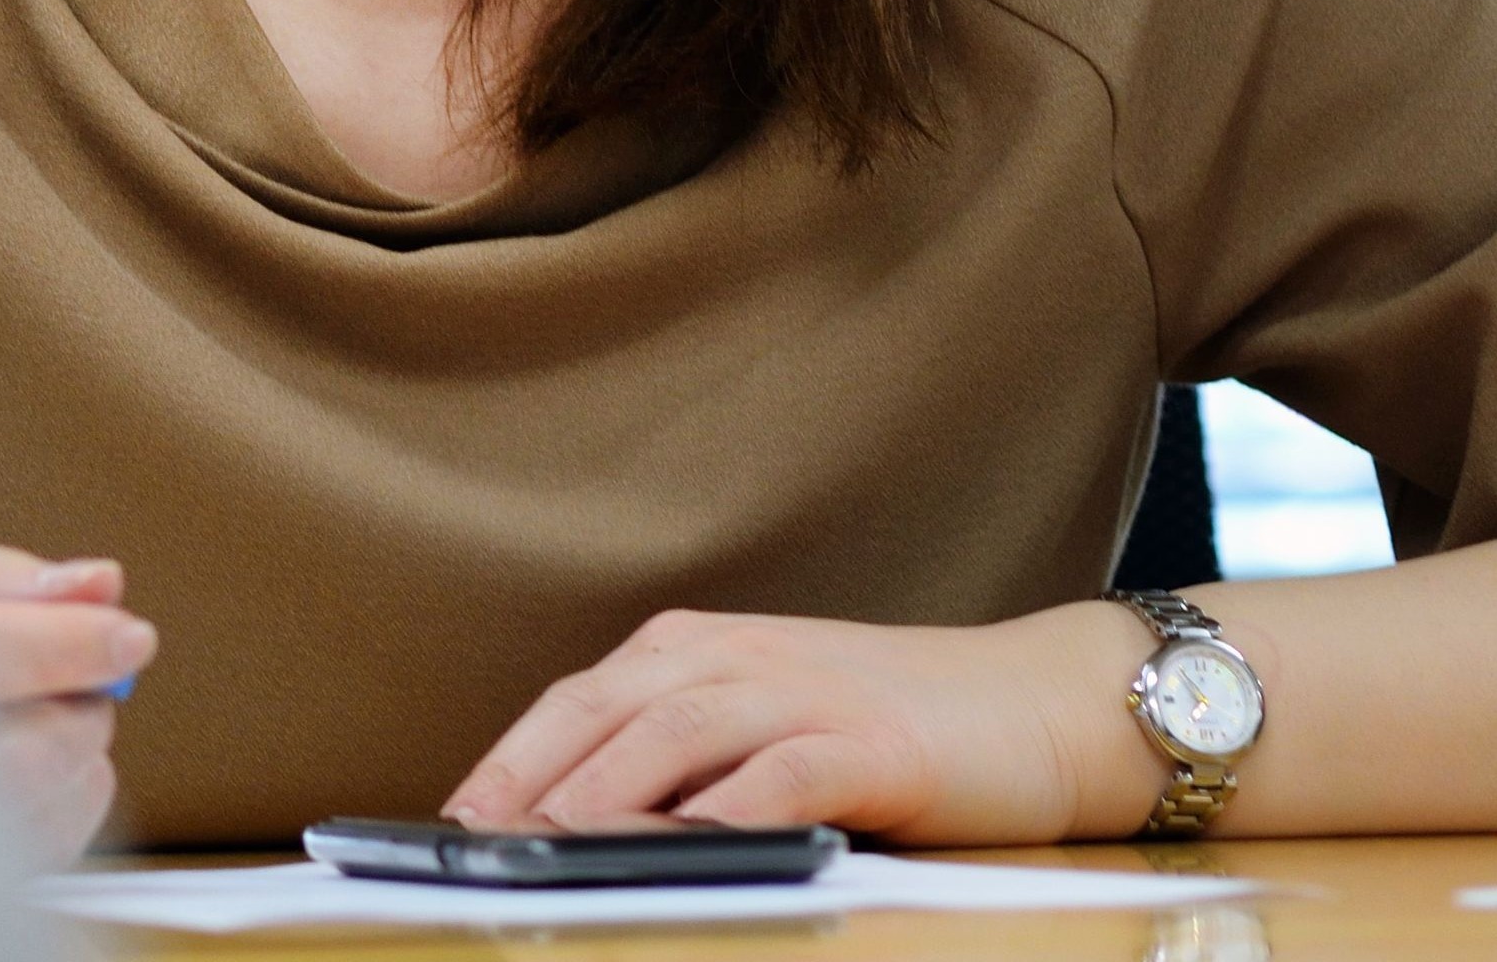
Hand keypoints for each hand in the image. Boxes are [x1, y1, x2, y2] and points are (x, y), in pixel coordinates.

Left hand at [445, 601, 1158, 846]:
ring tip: (549, 843)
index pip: (577, 700)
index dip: (507, 758)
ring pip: (678, 731)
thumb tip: (579, 828)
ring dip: (606, 790)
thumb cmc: (899, 728)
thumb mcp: (773, 722)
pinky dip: (730, 807)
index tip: (449, 823)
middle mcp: (742, 658)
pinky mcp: (874, 745)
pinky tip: (689, 845)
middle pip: (606, 708)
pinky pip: (785, 772)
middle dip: (528, 777)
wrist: (1047, 705)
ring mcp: (809, 696)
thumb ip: (688, 760)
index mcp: (703, 650)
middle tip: (472, 845)